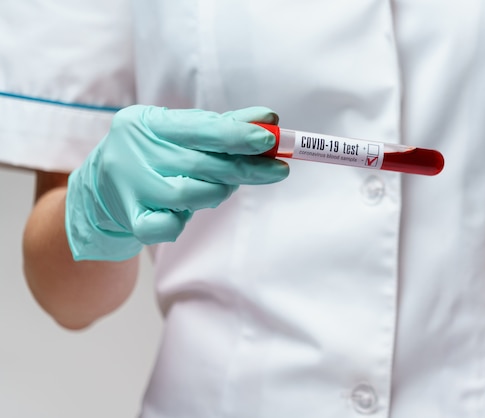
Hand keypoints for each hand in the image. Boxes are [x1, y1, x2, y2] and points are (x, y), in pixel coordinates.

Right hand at [66, 105, 288, 260]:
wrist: (99, 192)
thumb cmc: (154, 157)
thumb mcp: (180, 134)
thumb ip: (224, 126)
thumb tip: (270, 120)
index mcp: (145, 123)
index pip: (200, 128)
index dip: (237, 135)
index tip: (269, 139)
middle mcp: (131, 151)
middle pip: (200, 163)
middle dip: (245, 168)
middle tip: (276, 171)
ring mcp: (127, 187)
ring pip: (188, 194)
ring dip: (217, 193)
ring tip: (222, 188)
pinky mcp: (129, 219)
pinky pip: (168, 227)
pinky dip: (182, 221)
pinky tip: (182, 213)